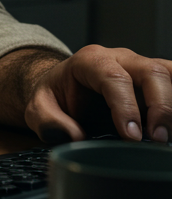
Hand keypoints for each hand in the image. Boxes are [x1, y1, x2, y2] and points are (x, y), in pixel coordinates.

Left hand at [0, 45, 171, 143]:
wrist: (64, 85)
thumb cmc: (57, 94)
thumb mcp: (38, 107)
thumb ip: (48, 120)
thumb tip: (74, 135)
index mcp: (90, 60)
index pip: (114, 77)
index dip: (126, 106)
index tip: (131, 136)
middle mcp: (120, 58)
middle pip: (151, 72)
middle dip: (160, 107)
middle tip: (157, 139)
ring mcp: (141, 66)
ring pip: (169, 73)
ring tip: (169, 136)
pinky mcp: (156, 79)